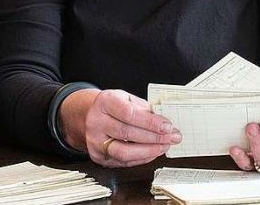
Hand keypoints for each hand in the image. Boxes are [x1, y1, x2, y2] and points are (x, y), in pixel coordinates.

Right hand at [60, 88, 181, 167]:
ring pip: (124, 152)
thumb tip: (163, 121)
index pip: (129, 113)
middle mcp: (96, 122)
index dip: (150, 121)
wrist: (87, 116)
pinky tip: (152, 152)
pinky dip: (141, 158)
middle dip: (154, 137)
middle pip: (128, 133)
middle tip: (172, 137)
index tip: (167, 126)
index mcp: (104, 102)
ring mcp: (95, 141)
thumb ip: (143, 108)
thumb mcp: (125, 98)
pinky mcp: (98, 156)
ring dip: (149, 151)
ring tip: (164, 146)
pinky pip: (123, 161)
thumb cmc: (111, 106)